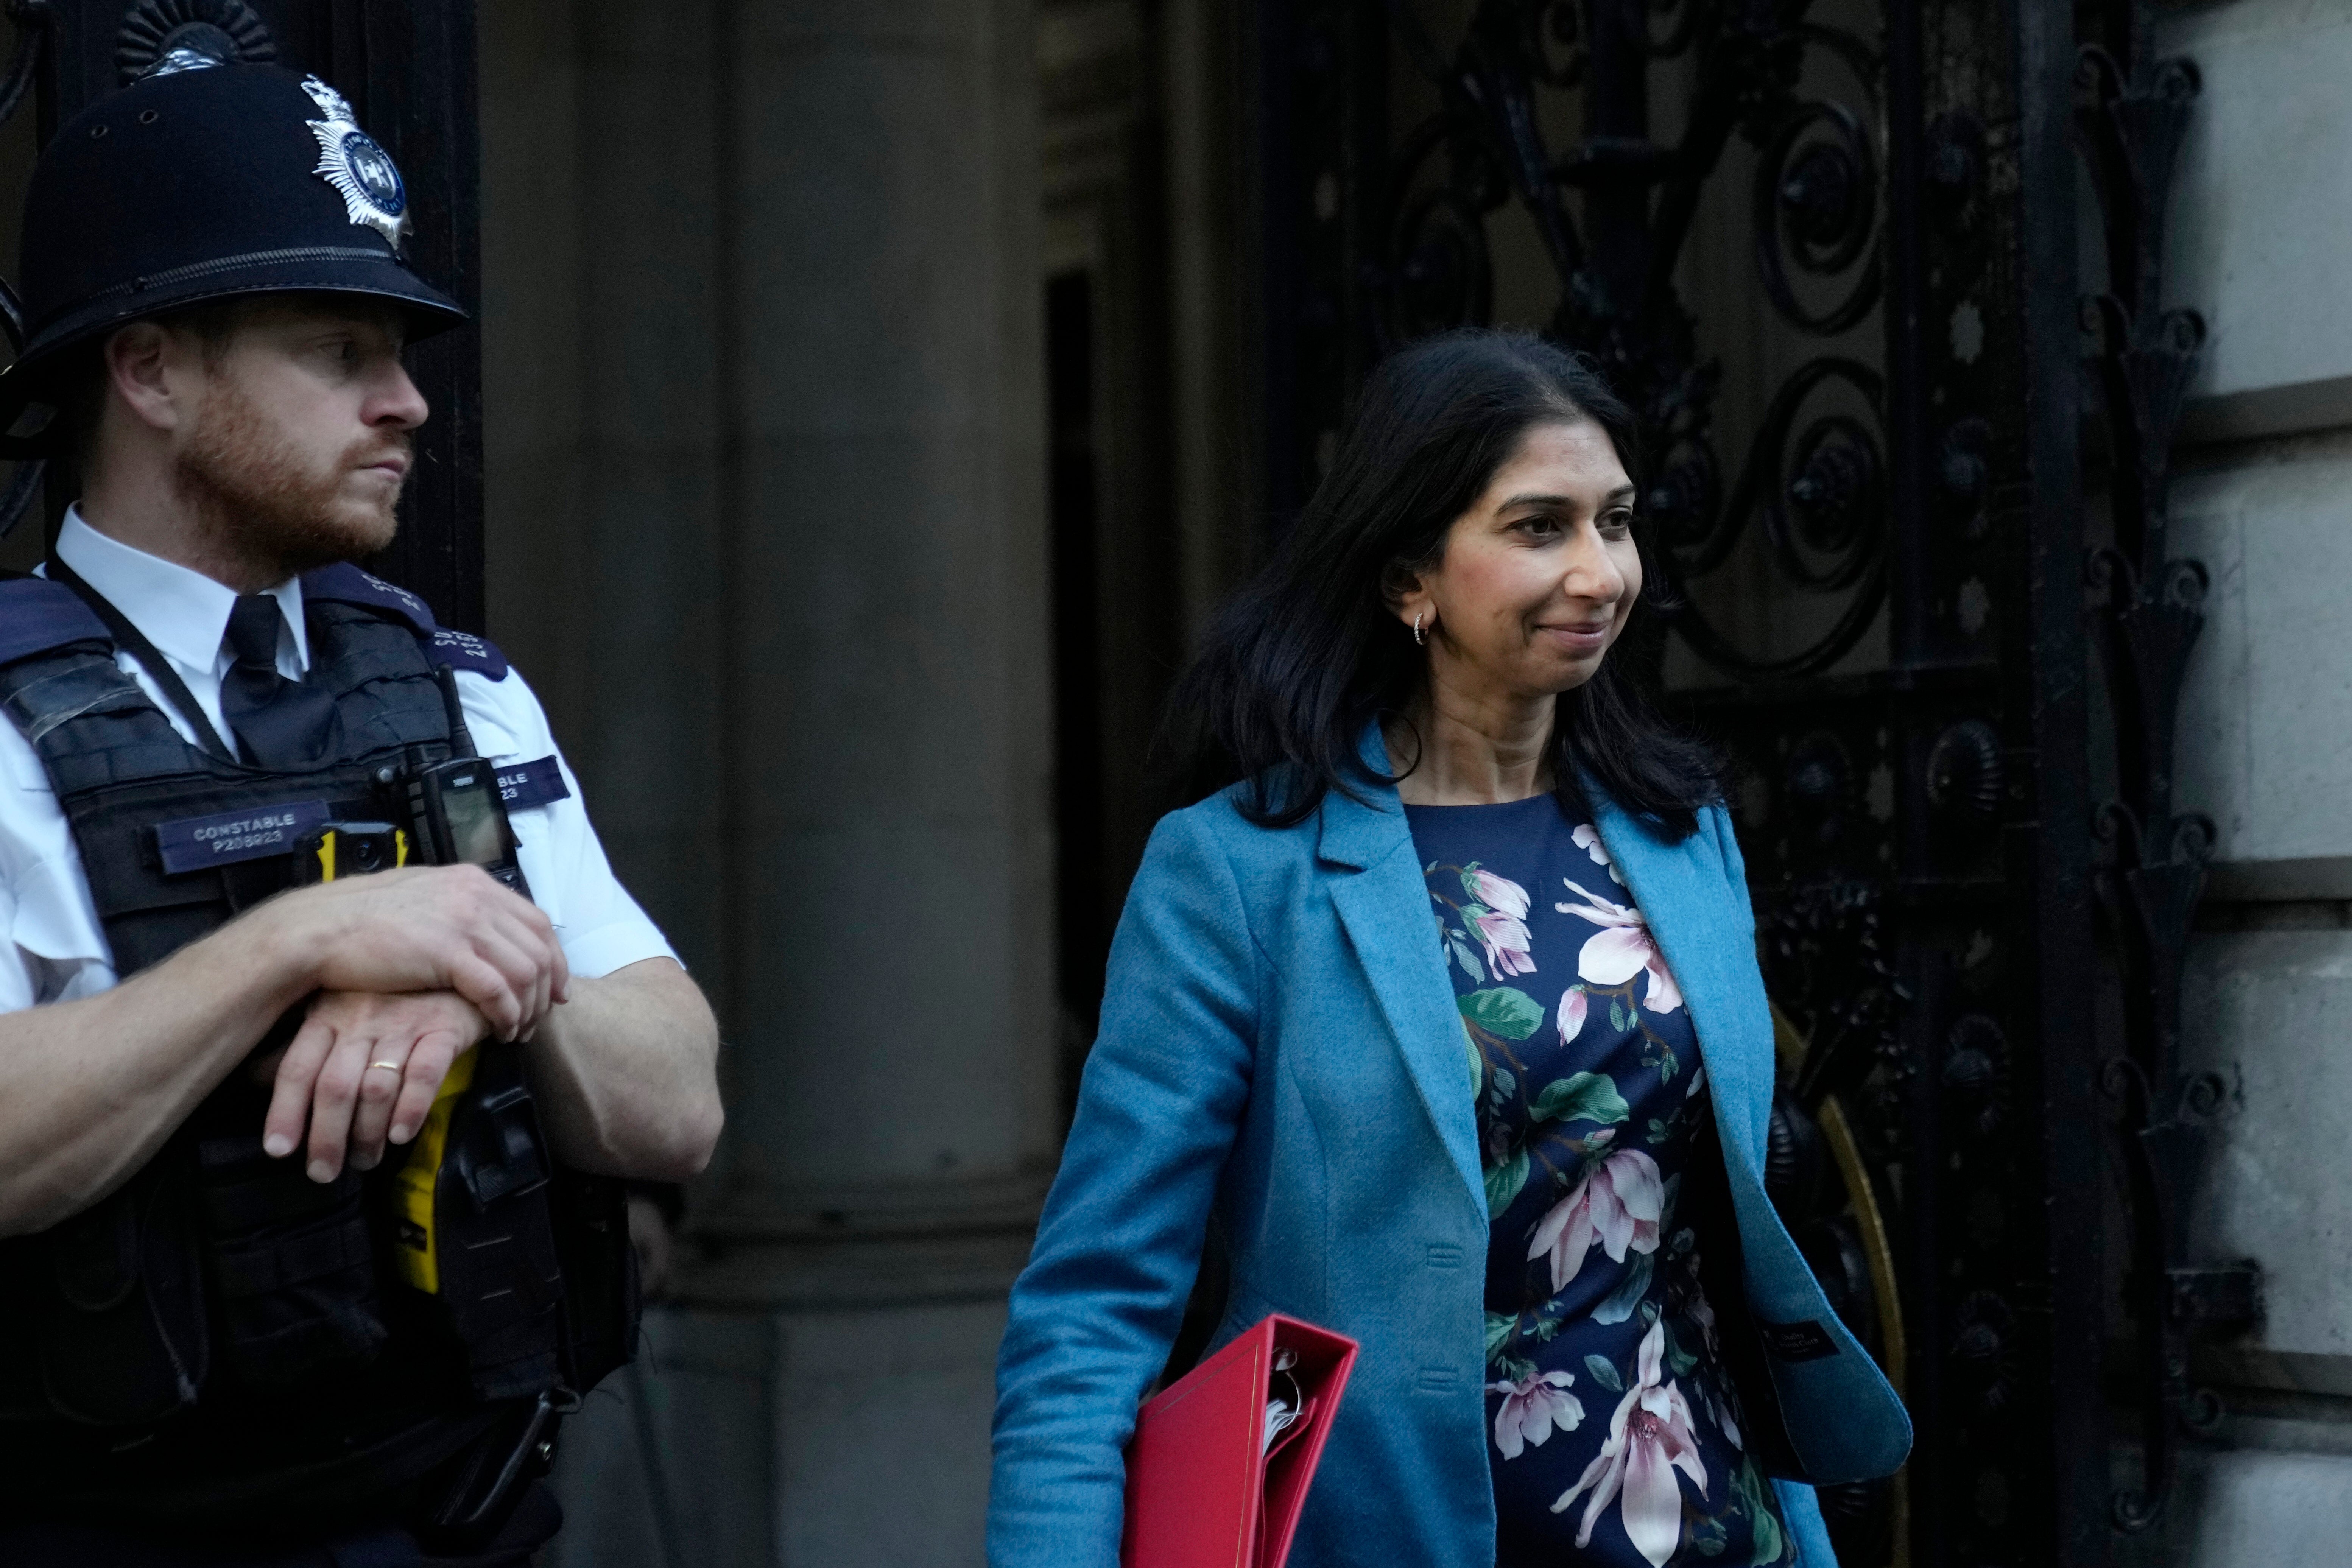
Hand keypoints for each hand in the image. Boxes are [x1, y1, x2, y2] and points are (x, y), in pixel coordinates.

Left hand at [262, 989, 487, 1181]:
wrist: (457, 967)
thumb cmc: (390, 996)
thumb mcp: (338, 1011)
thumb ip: (305, 1048)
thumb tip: (255, 1078)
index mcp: (328, 1015)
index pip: (297, 1068)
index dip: (285, 1111)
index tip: (279, 1151)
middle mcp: (361, 1019)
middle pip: (335, 1086)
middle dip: (326, 1136)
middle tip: (324, 1173)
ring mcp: (403, 1024)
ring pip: (376, 1087)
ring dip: (367, 1133)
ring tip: (365, 1161)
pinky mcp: (443, 1030)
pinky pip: (425, 1073)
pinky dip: (411, 1107)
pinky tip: (401, 1134)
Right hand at [268, 865, 568, 1042]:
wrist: (320, 929)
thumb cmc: (363, 920)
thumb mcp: (423, 899)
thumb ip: (459, 909)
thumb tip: (486, 929)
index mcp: (474, 882)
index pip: (538, 922)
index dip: (554, 959)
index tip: (553, 989)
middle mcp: (478, 896)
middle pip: (540, 948)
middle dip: (545, 990)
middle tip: (537, 1020)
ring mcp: (465, 922)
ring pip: (526, 971)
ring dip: (528, 1007)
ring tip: (516, 1031)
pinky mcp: (448, 953)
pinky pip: (498, 990)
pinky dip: (507, 1014)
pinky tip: (500, 1030)